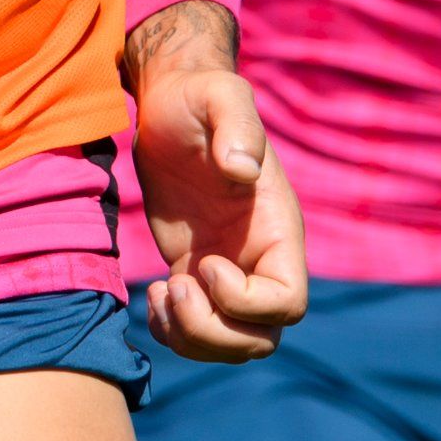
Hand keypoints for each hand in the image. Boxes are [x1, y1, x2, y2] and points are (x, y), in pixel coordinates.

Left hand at [126, 2, 306, 362]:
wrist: (171, 102)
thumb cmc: (197, 97)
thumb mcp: (218, 97)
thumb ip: (237, 126)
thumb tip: (242, 169)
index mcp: (277, 228)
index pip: (288, 303)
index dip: (245, 302)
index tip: (205, 263)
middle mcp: (260, 257)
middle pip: (261, 338)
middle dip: (214, 332)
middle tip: (174, 287)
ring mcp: (229, 269)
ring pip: (231, 344)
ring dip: (192, 339)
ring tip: (161, 294)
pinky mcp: (196, 271)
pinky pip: (198, 330)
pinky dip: (173, 332)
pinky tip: (152, 295)